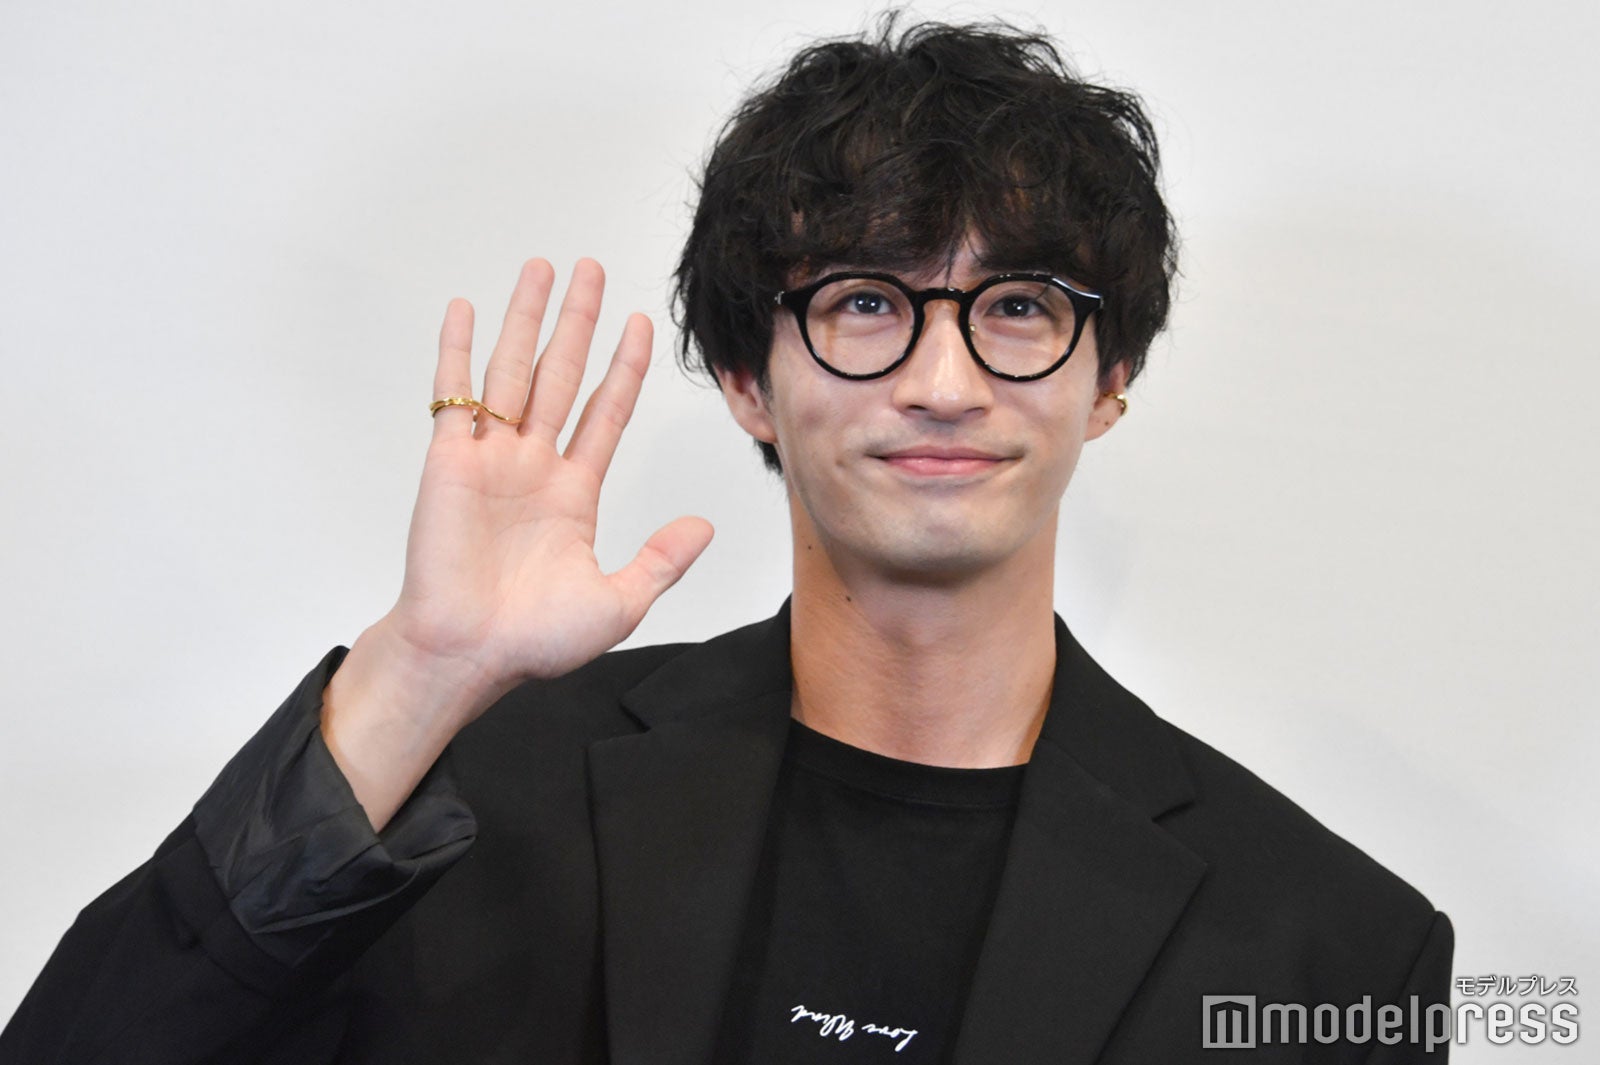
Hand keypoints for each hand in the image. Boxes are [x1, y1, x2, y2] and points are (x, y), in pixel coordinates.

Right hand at [380, 257, 713, 723]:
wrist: (467, 657)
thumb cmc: (532, 641)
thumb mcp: (619, 602)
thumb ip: (661, 561)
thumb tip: (706, 527)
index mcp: (574, 494)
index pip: (606, 412)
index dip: (625, 368)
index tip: (641, 324)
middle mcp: (533, 466)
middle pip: (562, 374)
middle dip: (578, 321)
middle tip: (590, 269)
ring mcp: (490, 459)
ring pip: (513, 371)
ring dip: (527, 319)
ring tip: (542, 268)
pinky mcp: (447, 462)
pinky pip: (453, 396)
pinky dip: (456, 351)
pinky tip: (465, 309)